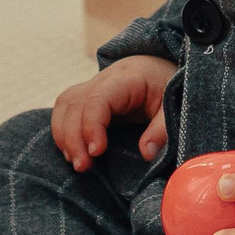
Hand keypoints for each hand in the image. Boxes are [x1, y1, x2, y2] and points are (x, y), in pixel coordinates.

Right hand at [50, 55, 176, 170]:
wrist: (160, 68)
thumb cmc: (167, 86)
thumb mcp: (172, 107)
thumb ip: (161, 130)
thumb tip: (146, 154)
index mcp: (125, 79)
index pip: (97, 99)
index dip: (92, 125)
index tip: (96, 151)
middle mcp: (103, 79)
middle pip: (75, 104)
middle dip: (73, 137)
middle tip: (82, 166)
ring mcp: (91, 86)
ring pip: (65, 105)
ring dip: (63, 135)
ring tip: (75, 162)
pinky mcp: (86, 96)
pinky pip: (65, 109)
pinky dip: (62, 130)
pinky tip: (70, 151)